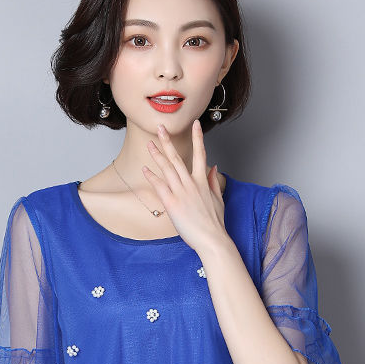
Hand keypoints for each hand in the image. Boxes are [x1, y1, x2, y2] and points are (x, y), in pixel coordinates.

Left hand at [143, 119, 228, 253]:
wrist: (212, 239)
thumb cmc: (215, 223)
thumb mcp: (218, 199)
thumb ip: (213, 181)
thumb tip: (214, 167)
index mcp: (203, 181)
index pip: (201, 154)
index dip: (198, 138)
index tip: (195, 124)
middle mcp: (192, 183)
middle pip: (177, 158)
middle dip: (168, 141)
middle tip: (161, 128)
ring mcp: (181, 193)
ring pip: (167, 169)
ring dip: (157, 155)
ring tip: (149, 144)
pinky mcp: (172, 204)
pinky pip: (160, 186)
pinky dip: (152, 177)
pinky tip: (145, 169)